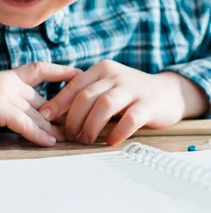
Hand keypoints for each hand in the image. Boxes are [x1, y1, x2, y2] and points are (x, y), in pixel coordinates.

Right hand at [0, 62, 78, 146]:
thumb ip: (3, 98)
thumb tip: (21, 113)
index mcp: (4, 76)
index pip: (39, 69)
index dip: (61, 71)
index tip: (80, 73)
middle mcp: (7, 81)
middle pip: (42, 98)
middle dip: (62, 112)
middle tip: (79, 122)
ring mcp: (2, 93)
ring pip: (36, 112)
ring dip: (54, 128)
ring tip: (71, 137)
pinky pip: (24, 123)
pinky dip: (38, 134)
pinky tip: (49, 143)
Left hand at [39, 60, 208, 145]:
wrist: (168, 92)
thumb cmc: (130, 93)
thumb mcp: (107, 86)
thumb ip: (87, 95)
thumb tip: (57, 115)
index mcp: (101, 70)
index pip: (74, 85)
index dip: (58, 102)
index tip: (45, 117)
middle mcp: (115, 75)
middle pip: (86, 96)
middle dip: (73, 119)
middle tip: (69, 136)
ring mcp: (132, 89)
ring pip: (104, 105)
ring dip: (91, 126)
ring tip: (86, 141)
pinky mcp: (148, 104)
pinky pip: (129, 119)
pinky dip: (117, 131)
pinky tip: (110, 141)